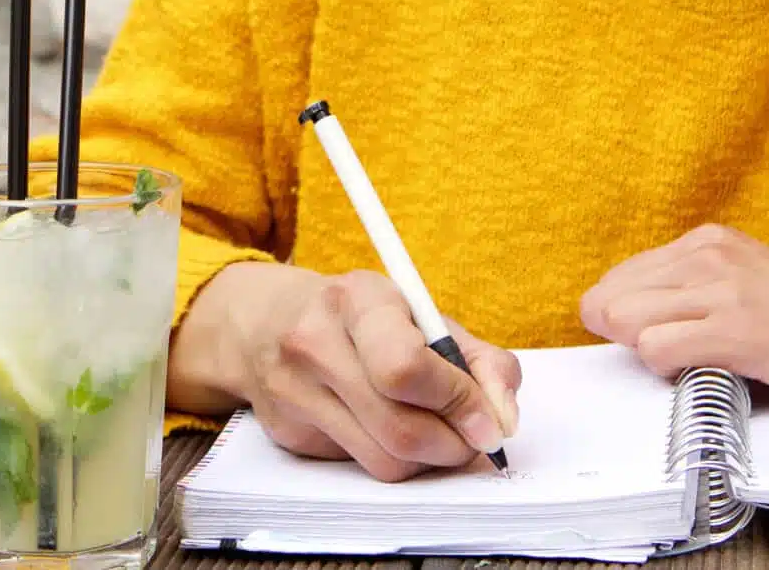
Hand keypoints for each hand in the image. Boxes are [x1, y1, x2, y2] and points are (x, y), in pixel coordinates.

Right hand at [172, 262, 522, 481]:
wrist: (264, 321)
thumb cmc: (361, 317)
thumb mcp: (421, 313)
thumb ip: (479, 359)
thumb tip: (504, 417)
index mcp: (357, 300)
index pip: (407, 368)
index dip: (459, 402)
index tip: (490, 421)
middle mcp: (315, 344)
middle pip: (400, 429)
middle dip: (453, 445)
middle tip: (474, 439)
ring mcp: (294, 393)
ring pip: (383, 462)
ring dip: (428, 460)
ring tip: (438, 434)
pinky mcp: (287, 435)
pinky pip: (359, 468)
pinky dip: (392, 460)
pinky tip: (391, 430)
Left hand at [579, 224, 768, 418]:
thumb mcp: (749, 288)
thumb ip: (696, 292)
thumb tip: (627, 318)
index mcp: (711, 241)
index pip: (618, 278)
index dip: (621, 321)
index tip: (655, 343)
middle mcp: (712, 254)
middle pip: (611, 299)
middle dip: (624, 339)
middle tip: (675, 359)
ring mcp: (727, 288)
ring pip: (626, 320)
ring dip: (647, 355)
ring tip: (695, 364)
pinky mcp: (744, 329)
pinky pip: (660, 350)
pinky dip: (668, 372)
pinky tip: (708, 373)